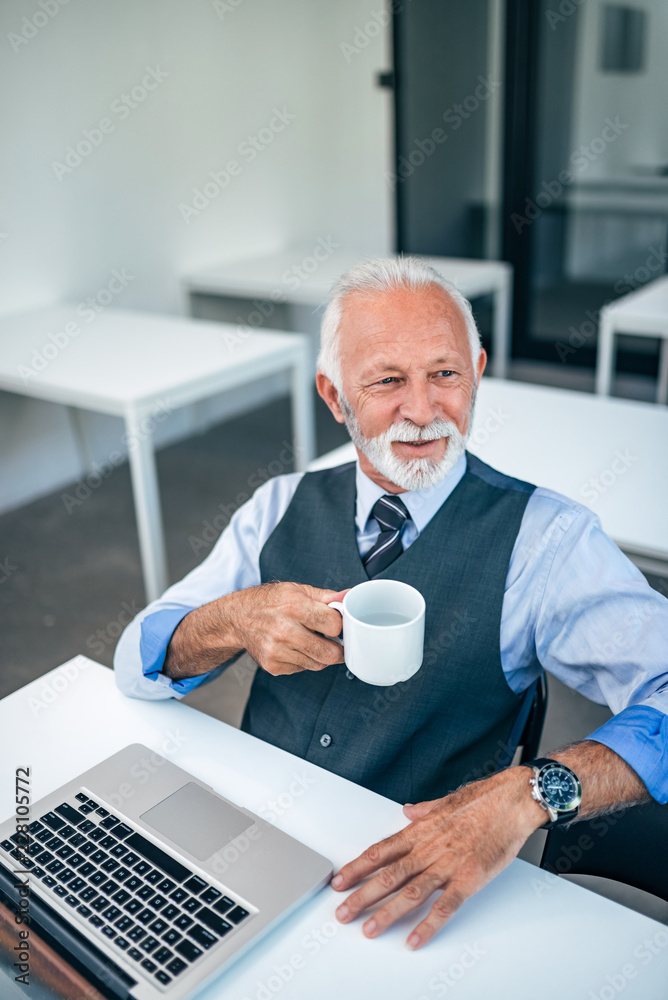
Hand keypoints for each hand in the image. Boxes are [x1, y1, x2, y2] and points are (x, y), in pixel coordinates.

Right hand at [231, 581, 348, 675]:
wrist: (237, 618)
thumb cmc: (268, 601)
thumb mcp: (297, 590)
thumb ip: (326, 597)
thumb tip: (349, 596)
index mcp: (294, 607)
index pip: (334, 625)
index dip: (339, 624)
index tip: (335, 623)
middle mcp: (285, 631)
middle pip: (329, 653)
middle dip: (337, 648)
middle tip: (333, 640)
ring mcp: (277, 651)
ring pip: (318, 664)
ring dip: (320, 654)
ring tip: (310, 640)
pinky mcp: (273, 666)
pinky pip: (302, 669)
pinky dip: (304, 660)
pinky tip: (295, 647)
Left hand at [331, 766, 546, 949]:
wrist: (513, 801)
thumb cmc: (483, 799)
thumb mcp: (445, 801)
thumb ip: (423, 810)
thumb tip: (407, 811)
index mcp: (421, 830)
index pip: (380, 852)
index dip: (357, 868)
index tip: (340, 881)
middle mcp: (429, 848)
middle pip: (388, 875)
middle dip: (362, 895)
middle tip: (342, 912)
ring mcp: (448, 865)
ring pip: (410, 892)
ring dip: (386, 913)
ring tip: (368, 929)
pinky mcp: (469, 879)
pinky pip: (444, 907)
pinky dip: (427, 925)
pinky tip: (414, 939)